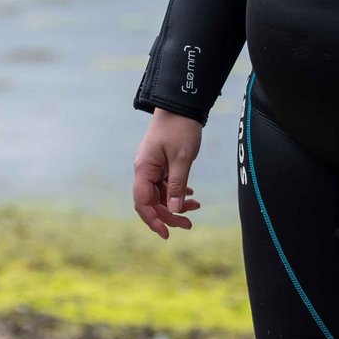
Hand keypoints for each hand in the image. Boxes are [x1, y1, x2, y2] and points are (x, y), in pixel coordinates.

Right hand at [131, 109, 204, 237]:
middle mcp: (145, 170)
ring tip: (196, 206)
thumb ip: (177, 185)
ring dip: (176, 203)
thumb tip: (174, 210)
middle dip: (169, 215)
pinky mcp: (161, 163)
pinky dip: (177, 191)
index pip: (142, 203)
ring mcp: (152, 167)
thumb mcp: (182, 159)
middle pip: (151, 201)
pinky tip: (191, 193)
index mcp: (144, 169)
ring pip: (160, 194)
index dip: (153, 220)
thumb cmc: (180, 129)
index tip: (166, 233)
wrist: (181, 105)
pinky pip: (165, 184)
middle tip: (189, 224)